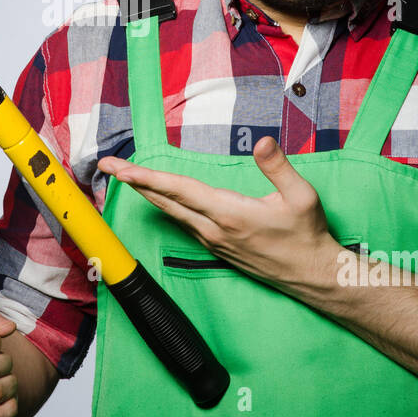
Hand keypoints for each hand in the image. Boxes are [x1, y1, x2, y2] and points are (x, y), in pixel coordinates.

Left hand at [98, 137, 340, 298]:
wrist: (311, 274)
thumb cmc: (307, 234)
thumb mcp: (302, 196)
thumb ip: (278, 167)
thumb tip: (262, 142)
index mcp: (230, 214)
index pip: (180, 191)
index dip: (148, 178)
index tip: (121, 169)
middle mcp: (214, 229)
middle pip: (165, 201)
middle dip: (133, 181)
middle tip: (106, 164)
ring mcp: (213, 241)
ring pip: (171, 213)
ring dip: (147, 192)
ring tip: (125, 175)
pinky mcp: (217, 248)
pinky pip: (183, 222)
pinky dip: (165, 206)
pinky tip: (158, 198)